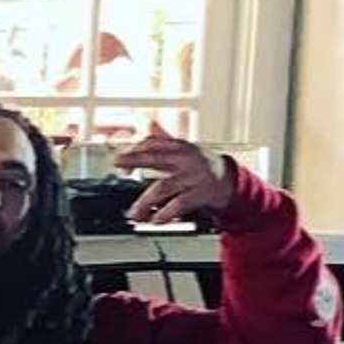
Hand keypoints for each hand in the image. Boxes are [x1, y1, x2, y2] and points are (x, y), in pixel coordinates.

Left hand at [116, 127, 239, 228]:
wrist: (226, 179)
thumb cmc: (198, 165)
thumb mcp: (183, 149)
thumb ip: (164, 139)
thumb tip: (150, 124)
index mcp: (178, 148)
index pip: (153, 143)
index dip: (135, 149)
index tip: (119, 159)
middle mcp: (184, 160)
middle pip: (156, 158)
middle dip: (135, 160)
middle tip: (117, 164)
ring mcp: (191, 177)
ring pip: (163, 187)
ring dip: (145, 201)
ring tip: (134, 213)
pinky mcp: (198, 194)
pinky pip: (179, 204)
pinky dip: (166, 213)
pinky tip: (156, 219)